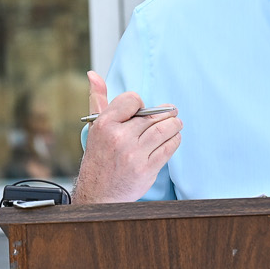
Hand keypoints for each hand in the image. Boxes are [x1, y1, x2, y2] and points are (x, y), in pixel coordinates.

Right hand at [74, 71, 181, 203]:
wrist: (98, 194)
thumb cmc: (98, 157)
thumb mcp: (94, 127)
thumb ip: (97, 99)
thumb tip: (93, 74)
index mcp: (104, 124)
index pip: (133, 100)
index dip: (141, 104)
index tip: (142, 110)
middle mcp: (119, 138)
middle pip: (152, 115)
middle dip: (165, 113)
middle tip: (171, 113)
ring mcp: (134, 154)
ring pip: (164, 129)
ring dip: (175, 124)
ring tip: (176, 124)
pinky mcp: (147, 169)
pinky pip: (169, 147)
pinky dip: (175, 140)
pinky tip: (173, 138)